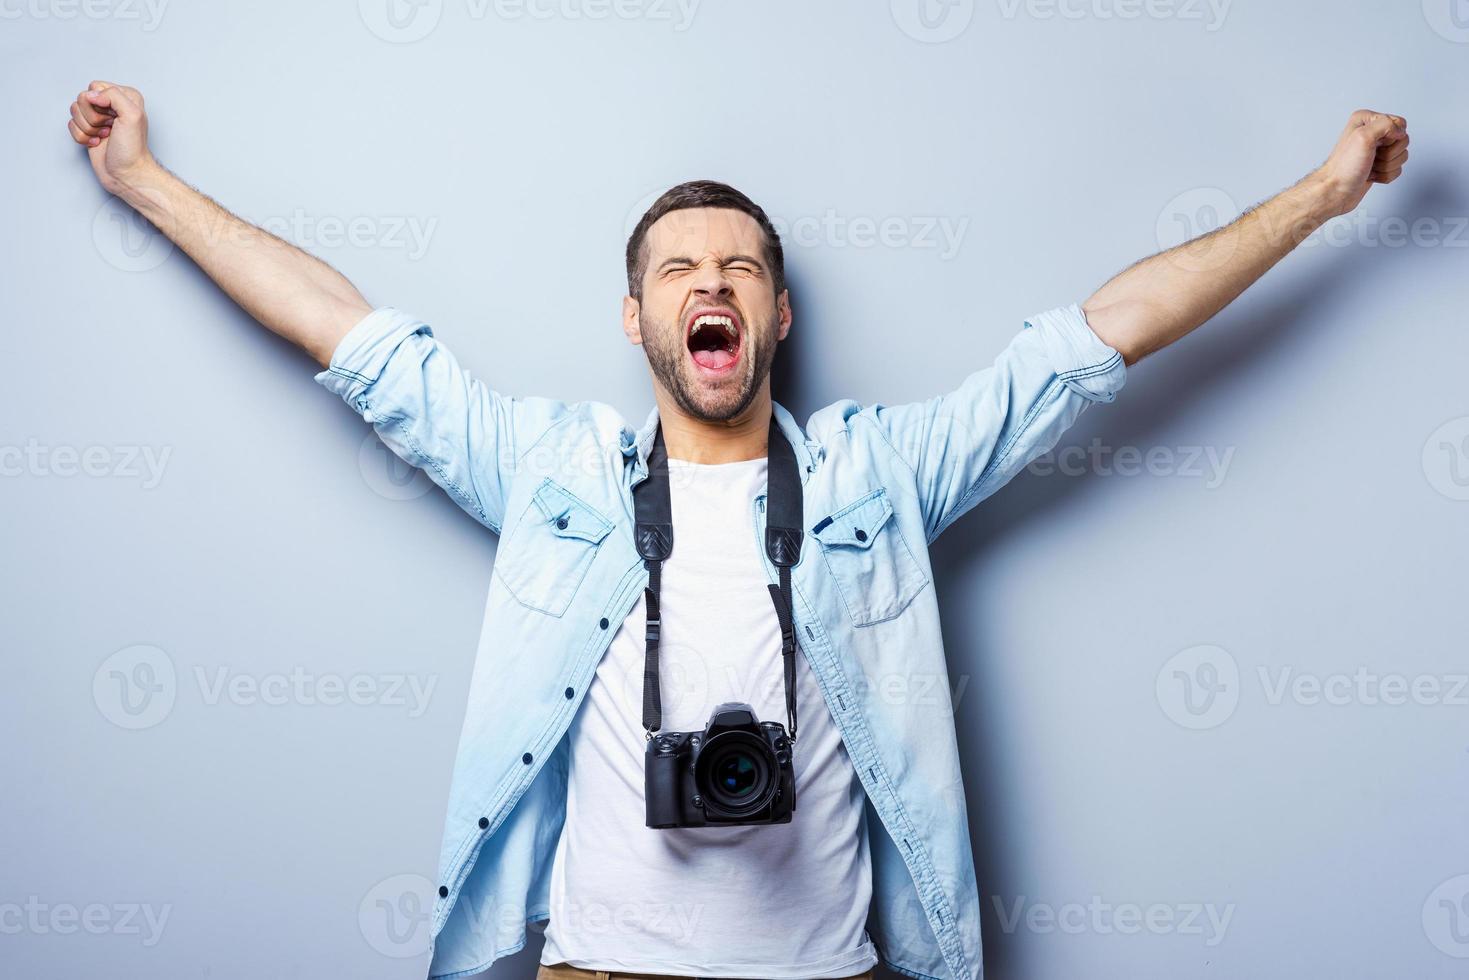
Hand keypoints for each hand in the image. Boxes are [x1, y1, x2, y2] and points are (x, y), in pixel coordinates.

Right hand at [68, 80, 155, 195]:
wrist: (126, 173)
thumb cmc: (132, 149)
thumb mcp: (132, 116)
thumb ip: (114, 96)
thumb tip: (91, 94)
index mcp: (125, 96)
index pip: (95, 86)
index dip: (100, 103)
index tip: (114, 118)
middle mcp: (111, 105)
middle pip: (82, 98)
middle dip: (93, 117)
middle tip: (109, 129)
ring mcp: (98, 118)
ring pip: (74, 111)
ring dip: (88, 128)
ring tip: (104, 137)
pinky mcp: (88, 130)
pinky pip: (71, 125)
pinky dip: (82, 137)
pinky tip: (97, 143)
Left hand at [1313, 109, 1408, 216]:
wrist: (1335, 192)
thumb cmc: (1343, 167)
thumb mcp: (1363, 136)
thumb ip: (1385, 124)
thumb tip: (1400, 131)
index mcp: (1366, 120)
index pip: (1399, 123)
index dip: (1393, 137)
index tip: (1378, 144)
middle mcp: (1371, 133)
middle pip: (1403, 141)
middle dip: (1390, 154)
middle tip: (1372, 157)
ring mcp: (1375, 150)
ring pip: (1401, 156)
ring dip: (1387, 166)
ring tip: (1369, 167)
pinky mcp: (1378, 165)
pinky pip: (1396, 169)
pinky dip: (1385, 175)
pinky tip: (1371, 175)